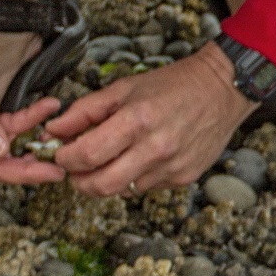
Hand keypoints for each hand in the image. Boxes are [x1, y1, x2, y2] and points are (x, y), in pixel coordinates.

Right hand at [0, 3, 66, 184]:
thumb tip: (0, 150)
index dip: (24, 174)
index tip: (51, 174)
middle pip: (2, 162)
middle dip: (33, 161)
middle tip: (63, 161)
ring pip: (9, 143)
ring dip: (34, 135)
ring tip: (59, 127)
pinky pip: (8, 124)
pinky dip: (27, 117)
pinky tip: (46, 107)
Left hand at [46, 42, 257, 196]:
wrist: (221, 90)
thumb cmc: (172, 85)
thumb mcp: (124, 87)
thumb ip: (85, 110)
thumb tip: (53, 130)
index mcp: (136, 120)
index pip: (86, 155)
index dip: (65, 158)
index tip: (61, 153)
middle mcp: (155, 148)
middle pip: (101, 185)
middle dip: (79, 181)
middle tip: (75, 170)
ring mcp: (171, 167)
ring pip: (123, 190)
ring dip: (108, 178)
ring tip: (110, 158)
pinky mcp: (183, 178)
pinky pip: (146, 186)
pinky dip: (135, 176)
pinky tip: (140, 157)